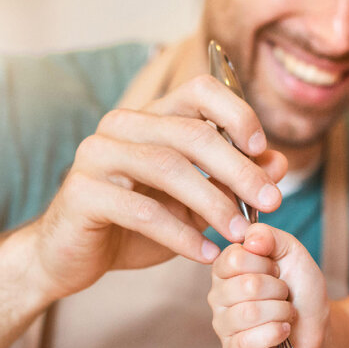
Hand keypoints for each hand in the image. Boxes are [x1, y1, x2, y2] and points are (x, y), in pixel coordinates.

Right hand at [28, 74, 287, 299]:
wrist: (70, 257)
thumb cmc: (134, 227)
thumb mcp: (193, 204)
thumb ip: (231, 181)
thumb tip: (278, 163)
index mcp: (150, 118)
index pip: (200, 90)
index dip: (237, 114)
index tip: (264, 150)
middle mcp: (121, 126)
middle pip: (191, 133)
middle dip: (239, 169)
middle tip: (271, 202)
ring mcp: (97, 155)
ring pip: (167, 167)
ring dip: (213, 203)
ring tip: (242, 233)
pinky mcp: (82, 192)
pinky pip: (141, 210)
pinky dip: (180, 235)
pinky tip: (206, 255)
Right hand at [209, 223, 328, 347]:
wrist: (316, 326)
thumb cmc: (301, 290)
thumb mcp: (292, 252)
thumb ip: (270, 236)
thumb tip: (249, 239)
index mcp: (226, 268)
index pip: (235, 258)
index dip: (266, 264)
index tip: (276, 271)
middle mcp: (218, 295)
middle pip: (246, 286)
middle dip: (278, 290)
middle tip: (283, 295)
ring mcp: (223, 324)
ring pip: (249, 314)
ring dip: (280, 312)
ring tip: (285, 313)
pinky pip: (248, 341)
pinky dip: (275, 333)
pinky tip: (282, 331)